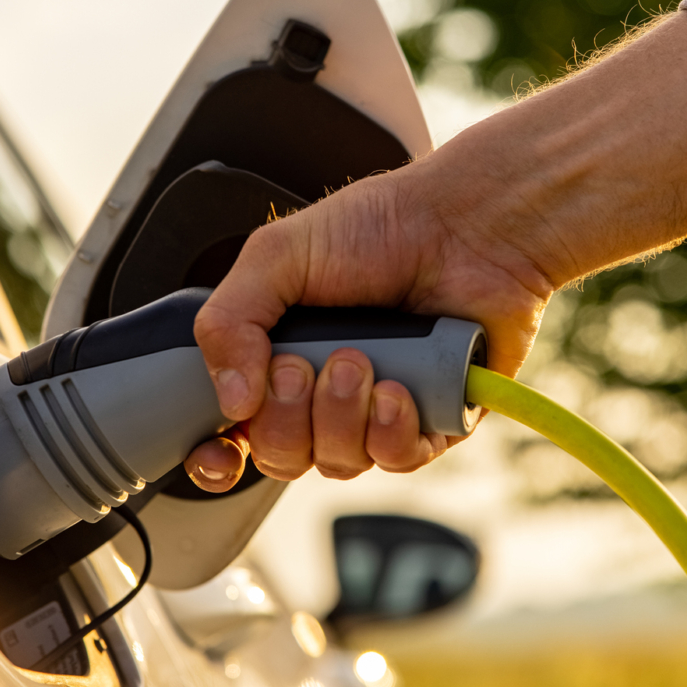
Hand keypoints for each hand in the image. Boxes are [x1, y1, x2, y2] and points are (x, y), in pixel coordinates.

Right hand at [182, 158, 557, 490]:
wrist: (467, 224)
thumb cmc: (380, 226)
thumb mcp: (277, 256)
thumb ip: (229, 321)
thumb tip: (230, 401)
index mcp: (278, 356)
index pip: (235, 433)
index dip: (219, 455)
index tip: (219, 451)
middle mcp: (325, 392)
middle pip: (281, 456)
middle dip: (285, 419)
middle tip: (302, 365)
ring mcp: (378, 411)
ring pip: (338, 463)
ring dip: (340, 417)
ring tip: (360, 360)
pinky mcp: (433, 422)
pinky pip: (396, 460)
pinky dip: (390, 432)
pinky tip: (398, 389)